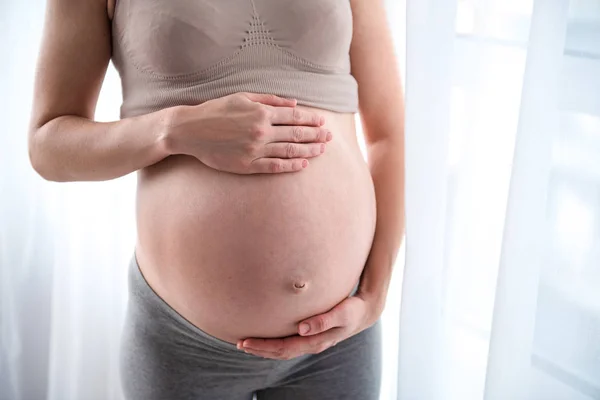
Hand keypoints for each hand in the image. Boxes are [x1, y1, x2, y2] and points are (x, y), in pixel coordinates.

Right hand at [164, 92, 332, 173]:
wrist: (190, 131)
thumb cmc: (216, 110)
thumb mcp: (242, 97)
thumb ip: (269, 100)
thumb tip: (294, 103)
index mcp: (261, 113)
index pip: (294, 116)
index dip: (311, 119)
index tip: (323, 122)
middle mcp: (261, 132)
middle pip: (296, 134)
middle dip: (316, 135)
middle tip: (329, 138)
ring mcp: (254, 150)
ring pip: (289, 151)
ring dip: (308, 151)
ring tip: (321, 150)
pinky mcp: (247, 165)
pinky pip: (274, 167)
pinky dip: (291, 166)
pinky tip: (303, 165)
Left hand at [236, 292, 382, 359]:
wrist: (365, 312)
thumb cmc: (352, 309)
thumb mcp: (342, 313)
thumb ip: (323, 320)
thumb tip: (302, 328)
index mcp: (315, 341)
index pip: (284, 348)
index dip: (264, 347)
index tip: (246, 342)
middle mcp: (311, 344)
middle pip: (280, 352)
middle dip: (260, 349)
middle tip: (239, 344)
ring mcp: (311, 341)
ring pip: (283, 349)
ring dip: (265, 347)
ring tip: (247, 343)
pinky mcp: (311, 334)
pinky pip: (289, 342)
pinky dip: (274, 342)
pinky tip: (266, 336)